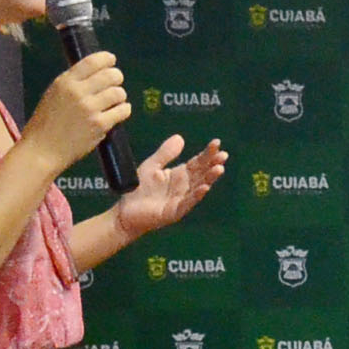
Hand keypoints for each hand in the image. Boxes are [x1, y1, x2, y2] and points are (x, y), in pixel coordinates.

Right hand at [23, 50, 127, 171]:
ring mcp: (90, 108)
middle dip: (117, 77)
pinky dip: (124, 110)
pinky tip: (118, 112)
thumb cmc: (46, 123)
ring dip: (120, 96)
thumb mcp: (53, 95)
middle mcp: (78, 92)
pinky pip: (123, 111)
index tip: (111, 61)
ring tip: (114, 101)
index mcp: (65, 82)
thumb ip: (73, 84)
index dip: (106, 59)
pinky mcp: (100, 125)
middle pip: (111, 75)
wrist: (42, 150)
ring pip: (119, 93)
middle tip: (115, 83)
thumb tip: (95, 73)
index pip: (92, 62)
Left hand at [111, 131, 225, 237]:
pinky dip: (196, 195)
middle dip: (213, 164)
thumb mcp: (151, 166)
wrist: (125, 211)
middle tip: (224, 155)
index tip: (217, 143)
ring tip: (219, 168)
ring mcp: (182, 199)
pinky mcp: (175, 211)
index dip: (207, 153)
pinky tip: (204, 187)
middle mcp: (185, 186)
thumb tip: (180, 137)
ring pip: (199, 186)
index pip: (198, 162)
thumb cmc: (138, 189)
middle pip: (202, 173)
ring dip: (210, 178)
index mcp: (180, 174)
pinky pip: (188, 202)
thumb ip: (165, 153)